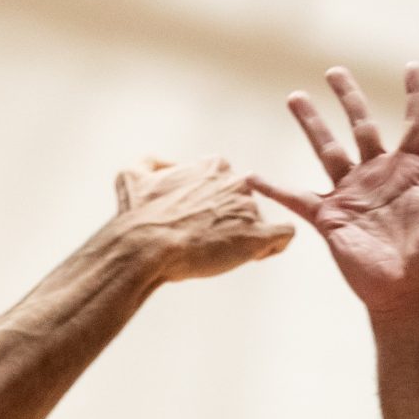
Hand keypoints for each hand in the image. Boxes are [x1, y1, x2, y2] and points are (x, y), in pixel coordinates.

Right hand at [109, 157, 294, 282]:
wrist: (145, 245)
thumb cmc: (138, 214)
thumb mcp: (133, 174)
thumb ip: (152, 163)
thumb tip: (165, 166)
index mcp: (213, 166)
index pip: (228, 181)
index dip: (220, 203)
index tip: (206, 220)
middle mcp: (236, 181)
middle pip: (245, 202)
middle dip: (233, 221)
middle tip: (212, 241)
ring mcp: (249, 208)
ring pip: (260, 221)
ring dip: (247, 238)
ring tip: (224, 255)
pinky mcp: (257, 235)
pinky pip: (284, 235)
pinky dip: (275, 245)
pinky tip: (257, 255)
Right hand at [251, 64, 418, 314]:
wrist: (410, 295)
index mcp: (412, 169)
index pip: (415, 121)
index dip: (416, 94)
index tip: (413, 66)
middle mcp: (379, 176)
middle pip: (361, 126)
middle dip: (348, 98)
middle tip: (335, 71)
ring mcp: (352, 195)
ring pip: (326, 149)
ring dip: (310, 124)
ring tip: (294, 96)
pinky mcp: (330, 219)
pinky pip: (296, 198)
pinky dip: (273, 188)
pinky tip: (251, 176)